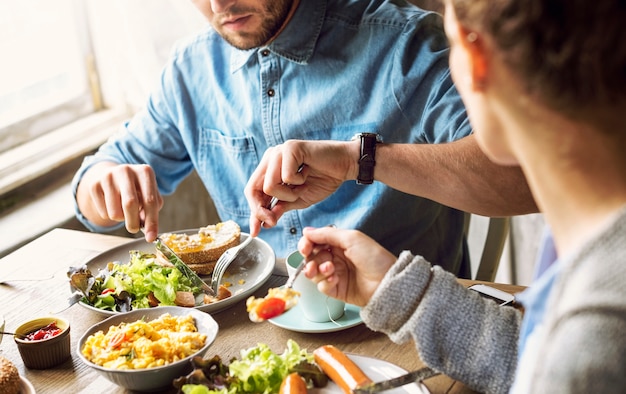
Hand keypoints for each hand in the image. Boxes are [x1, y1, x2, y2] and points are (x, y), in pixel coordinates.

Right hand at [75, 162, 163, 240]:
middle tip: (134, 230)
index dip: (152, 222)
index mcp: (145, 172)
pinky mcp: (94, 185)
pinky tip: (112, 205)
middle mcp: (126, 170)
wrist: (113, 175)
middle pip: (130, 204)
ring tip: (124, 211)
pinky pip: (103, 213)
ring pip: (115, 212)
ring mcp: (108, 176)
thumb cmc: (136, 188)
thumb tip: (148, 229)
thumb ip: (152, 209)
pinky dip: (110, 216)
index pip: (150, 200)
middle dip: (133, 223)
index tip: (151, 238)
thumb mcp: (149, 193)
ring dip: (121, 219)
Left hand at [244, 140, 358, 235]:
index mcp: (269, 168)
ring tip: (302, 186)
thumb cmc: (323, 179)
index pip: (252, 191)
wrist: (345, 165)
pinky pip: (285, 177)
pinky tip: (307, 173)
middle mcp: (271, 157)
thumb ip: (280, 208)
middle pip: (253, 188)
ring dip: (288, 195)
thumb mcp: (298, 200)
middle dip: (262, 209)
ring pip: (269, 186)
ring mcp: (279, 151)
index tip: (255, 231)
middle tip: (273, 220)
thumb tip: (264, 223)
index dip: (253, 212)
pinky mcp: (290, 148)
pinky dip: (298, 182)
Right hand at [297, 226, 396, 306]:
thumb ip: (327, 234)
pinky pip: (322, 286)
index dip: (307, 244)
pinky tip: (335, 279)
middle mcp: (336, 258)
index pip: (315, 242)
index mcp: (339, 244)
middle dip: (310, 259)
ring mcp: (336, 274)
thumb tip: (308, 231)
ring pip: (314, 272)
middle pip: (312, 258)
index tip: (305, 247)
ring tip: (329, 268)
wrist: (387, 282)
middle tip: (312, 261)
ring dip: (317, 270)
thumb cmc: (375, 258)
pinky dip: (325, 282)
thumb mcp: (351, 238)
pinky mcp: (337, 289)